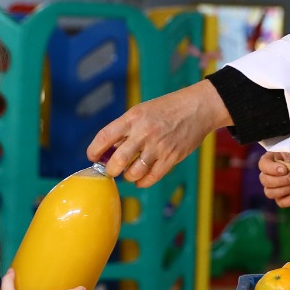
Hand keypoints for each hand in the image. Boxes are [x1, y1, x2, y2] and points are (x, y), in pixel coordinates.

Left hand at [88, 81, 230, 187]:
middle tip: (112, 170)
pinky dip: (143, 182)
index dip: (94, 151)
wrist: (197, 108)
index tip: (93, 157)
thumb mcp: (141, 111)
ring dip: (128, 176)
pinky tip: (140, 179)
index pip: (104, 137)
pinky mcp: (171, 157)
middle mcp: (143, 132)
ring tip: (129, 173)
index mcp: (132, 118)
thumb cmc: (166, 109)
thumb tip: (107, 150)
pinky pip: (151, 177)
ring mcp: (158, 146)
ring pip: (133, 173)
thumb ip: (125, 129)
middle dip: (110, 170)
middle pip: (117, 161)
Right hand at [258, 145, 289, 206]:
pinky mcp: (284, 196)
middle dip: (282, 180)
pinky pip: (281, 202)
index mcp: (273, 158)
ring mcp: (277, 186)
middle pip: (265, 180)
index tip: (285, 169)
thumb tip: (285, 165)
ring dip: (286, 189)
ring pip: (270, 192)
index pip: (263, 165)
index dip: (271, 169)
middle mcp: (271, 172)